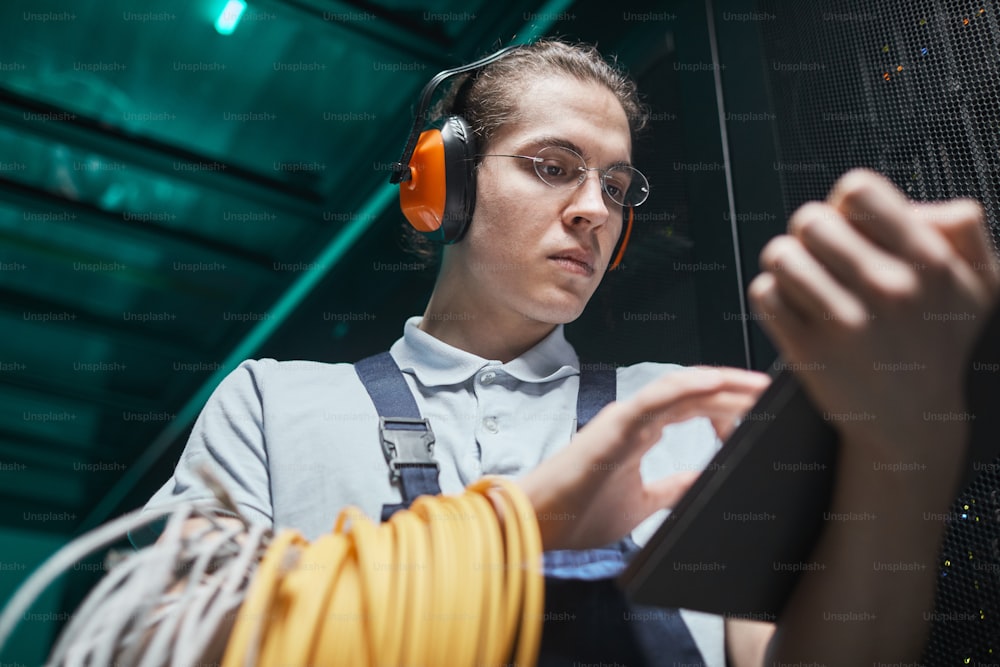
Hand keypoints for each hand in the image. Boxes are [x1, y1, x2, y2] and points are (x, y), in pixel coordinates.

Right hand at [518, 367, 769, 550]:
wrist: (540, 524)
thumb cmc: (579, 513)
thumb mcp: (642, 503)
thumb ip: (671, 488)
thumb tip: (702, 481)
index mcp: (641, 433)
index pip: (693, 409)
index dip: (728, 408)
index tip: (759, 416)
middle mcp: (636, 419)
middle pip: (695, 394)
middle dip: (736, 392)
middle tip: (773, 394)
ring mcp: (626, 417)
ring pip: (681, 388)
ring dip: (722, 383)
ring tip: (757, 386)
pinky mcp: (616, 423)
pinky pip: (655, 396)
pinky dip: (686, 386)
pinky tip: (716, 382)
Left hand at [748, 170, 999, 502]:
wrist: (914, 423)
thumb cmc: (939, 344)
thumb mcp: (980, 285)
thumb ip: (963, 230)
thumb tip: (922, 206)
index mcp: (929, 260)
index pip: (857, 189)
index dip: (844, 205)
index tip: (851, 230)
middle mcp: (888, 287)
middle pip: (808, 219)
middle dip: (809, 236)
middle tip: (824, 261)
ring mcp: (846, 321)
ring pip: (779, 254)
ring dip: (786, 266)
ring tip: (806, 284)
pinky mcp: (809, 351)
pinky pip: (764, 293)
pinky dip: (773, 298)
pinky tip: (797, 312)